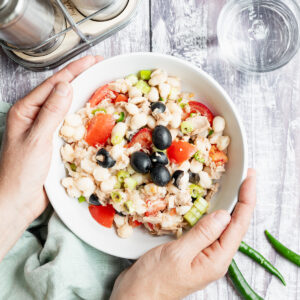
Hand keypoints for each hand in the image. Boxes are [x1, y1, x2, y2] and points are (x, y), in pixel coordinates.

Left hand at [0, 55, 101, 260]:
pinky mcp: (55, 139)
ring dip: (83, 92)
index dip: (74, 70)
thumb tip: (66, 87)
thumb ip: (51, 113)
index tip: (93, 60)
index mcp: (26, 111)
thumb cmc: (21, 172)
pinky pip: (71, 121)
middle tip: (99, 66)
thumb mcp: (37, 140)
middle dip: (80, 76)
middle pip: (60, 91)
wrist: (19, 199)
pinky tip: (92, 108)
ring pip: (67, 104)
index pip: (54, 85)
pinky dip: (83, 112)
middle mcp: (36, 116)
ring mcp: (46, 127)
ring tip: (99, 82)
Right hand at [110, 169, 255, 299]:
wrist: (137, 295)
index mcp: (216, 260)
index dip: (246, 199)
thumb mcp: (178, 254)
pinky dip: (213, 213)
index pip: (239, 225)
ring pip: (223, 226)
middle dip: (243, 199)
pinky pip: (209, 229)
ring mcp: (205, 254)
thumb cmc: (154, 280)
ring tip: (236, 187)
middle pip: (235, 224)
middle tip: (247, 177)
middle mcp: (215, 257)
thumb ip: (202, 234)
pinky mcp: (194, 251)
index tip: (250, 178)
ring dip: (230, 205)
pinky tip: (212, 205)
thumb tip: (224, 214)